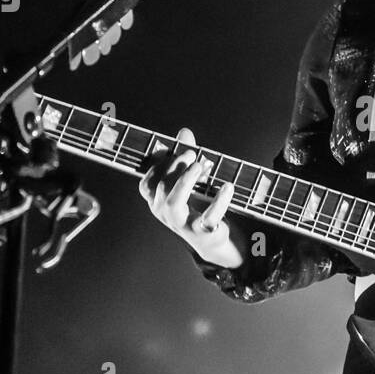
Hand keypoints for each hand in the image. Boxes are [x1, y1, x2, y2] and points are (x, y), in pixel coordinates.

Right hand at [138, 127, 243, 267]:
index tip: (170, 149)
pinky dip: (219, 201)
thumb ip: (185, 157)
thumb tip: (184, 132)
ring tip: (199, 165)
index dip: (157, 165)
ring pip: (174, 202)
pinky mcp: (203, 232)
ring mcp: (182, 224)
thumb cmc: (195, 207)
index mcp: (157, 202)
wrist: (212, 241)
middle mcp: (165, 214)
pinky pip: (208, 218)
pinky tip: (227, 187)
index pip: (147, 184)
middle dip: (175, 167)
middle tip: (191, 152)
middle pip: (162, 188)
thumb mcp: (189, 181)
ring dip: (185, 180)